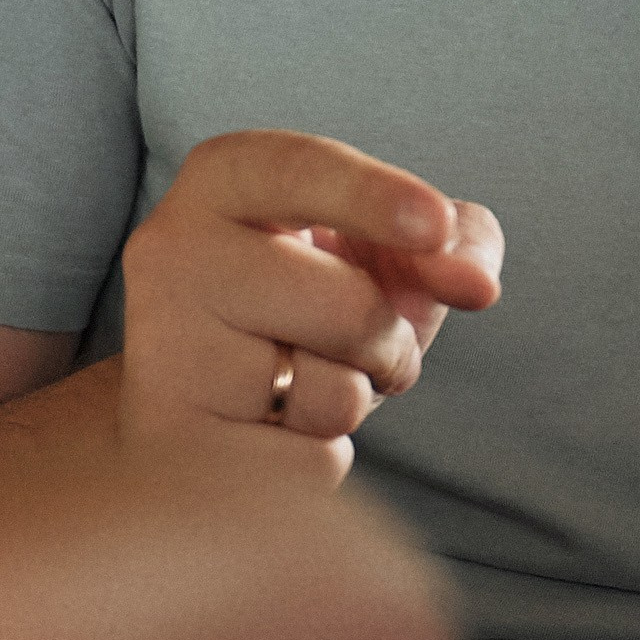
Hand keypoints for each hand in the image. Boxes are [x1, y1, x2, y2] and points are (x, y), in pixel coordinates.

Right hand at [119, 131, 503, 482]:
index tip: (436, 224)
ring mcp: (163, 347)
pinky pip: (307, 467)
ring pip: (331, 396)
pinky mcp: (173, 441)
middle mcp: (173, 249)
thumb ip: (451, 240)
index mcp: (223, 176)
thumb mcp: (384, 248)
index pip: (300, 172)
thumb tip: (476, 283)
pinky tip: (267, 432)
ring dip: (350, 402)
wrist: (202, 390)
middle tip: (358, 344)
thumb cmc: (309, 299)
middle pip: (348, 307)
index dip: (373, 197)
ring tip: (299, 381)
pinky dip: (317, 461)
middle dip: (389, 342)